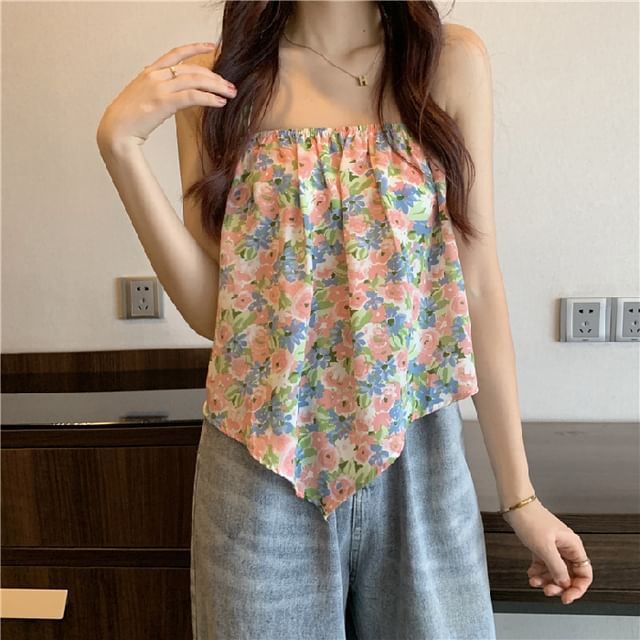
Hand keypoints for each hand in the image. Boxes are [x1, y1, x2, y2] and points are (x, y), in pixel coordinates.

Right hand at [96, 42, 236, 149]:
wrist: (116, 130)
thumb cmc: (129, 118)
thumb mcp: (142, 96)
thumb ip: (157, 90)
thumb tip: (173, 93)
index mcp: (150, 72)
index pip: (176, 54)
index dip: (195, 48)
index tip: (211, 47)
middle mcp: (155, 75)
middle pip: (192, 69)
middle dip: (214, 77)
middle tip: (229, 85)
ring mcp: (160, 87)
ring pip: (196, 81)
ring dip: (217, 87)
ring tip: (230, 94)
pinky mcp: (164, 102)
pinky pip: (193, 96)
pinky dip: (209, 98)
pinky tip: (219, 102)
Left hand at [502, 499, 593, 604]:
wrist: (516, 506)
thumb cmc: (531, 519)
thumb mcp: (545, 548)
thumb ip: (557, 568)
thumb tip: (564, 583)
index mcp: (572, 546)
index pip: (584, 573)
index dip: (577, 588)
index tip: (567, 597)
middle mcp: (565, 547)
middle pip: (569, 575)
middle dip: (558, 585)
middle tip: (548, 590)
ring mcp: (553, 547)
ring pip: (555, 572)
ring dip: (546, 580)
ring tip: (535, 582)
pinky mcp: (541, 546)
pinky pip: (544, 565)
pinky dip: (538, 572)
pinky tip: (531, 575)